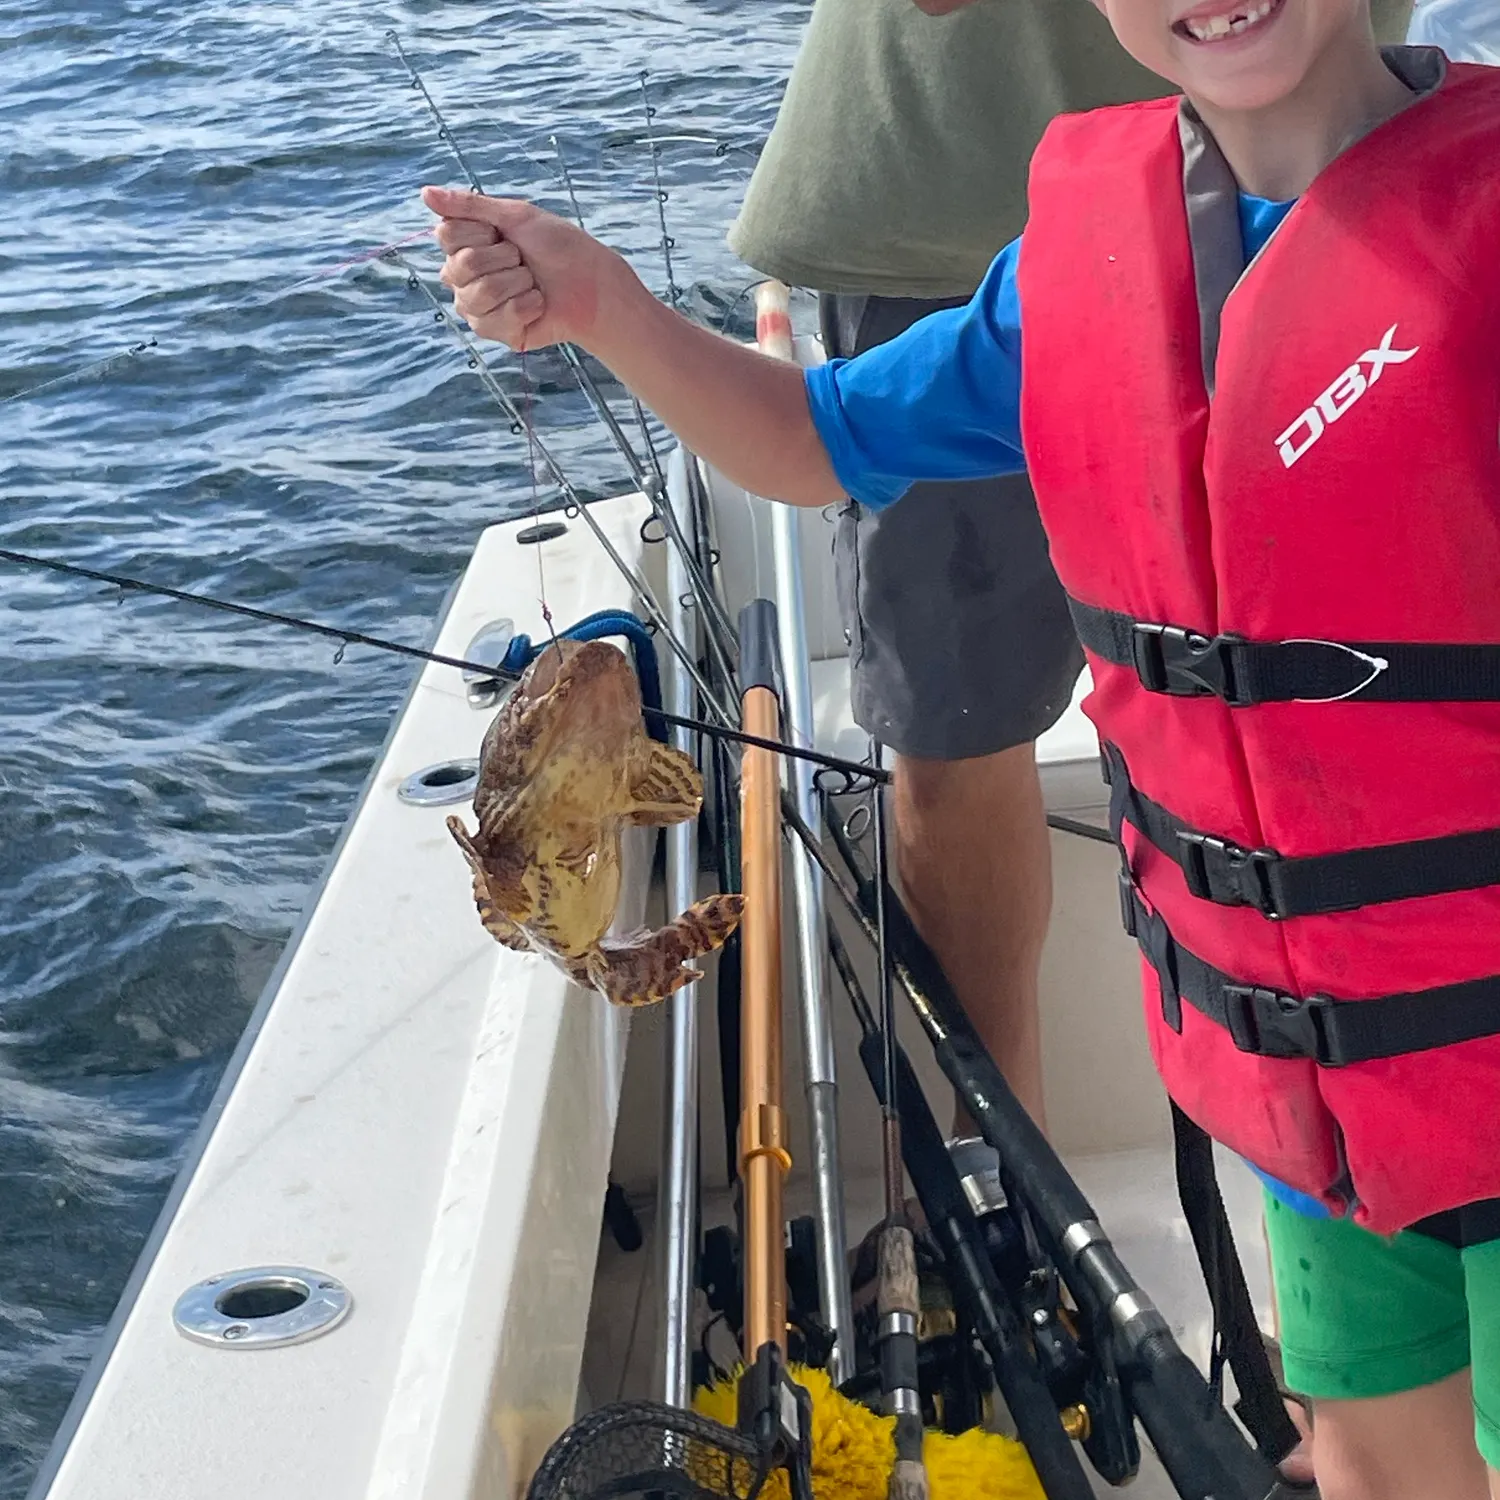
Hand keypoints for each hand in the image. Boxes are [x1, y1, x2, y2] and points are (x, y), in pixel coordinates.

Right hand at [421, 186, 635, 350]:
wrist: (593, 283)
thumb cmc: (558, 246)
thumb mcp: (516, 216)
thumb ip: (469, 206)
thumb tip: (424, 193)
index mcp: (465, 246)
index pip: (446, 235)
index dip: (481, 232)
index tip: (505, 233)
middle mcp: (463, 278)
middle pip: (461, 265)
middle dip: (504, 258)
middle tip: (524, 260)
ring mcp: (476, 308)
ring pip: (477, 294)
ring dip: (517, 283)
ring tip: (532, 283)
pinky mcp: (495, 333)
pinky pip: (497, 318)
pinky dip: (527, 306)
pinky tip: (538, 304)